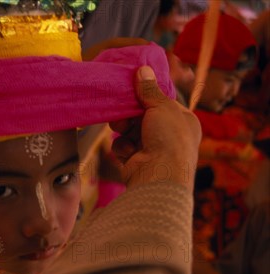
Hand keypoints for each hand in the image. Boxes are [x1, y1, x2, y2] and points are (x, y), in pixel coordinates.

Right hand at [110, 66, 200, 189]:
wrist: (159, 176)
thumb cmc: (168, 138)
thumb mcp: (161, 106)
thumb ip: (149, 90)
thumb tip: (143, 69)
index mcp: (183, 122)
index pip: (163, 103)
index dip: (148, 96)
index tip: (132, 87)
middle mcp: (170, 136)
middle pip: (143, 117)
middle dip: (130, 113)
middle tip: (120, 107)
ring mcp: (153, 151)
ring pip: (130, 131)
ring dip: (123, 129)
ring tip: (119, 128)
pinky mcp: (136, 162)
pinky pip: (124, 147)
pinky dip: (122, 147)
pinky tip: (126, 151)